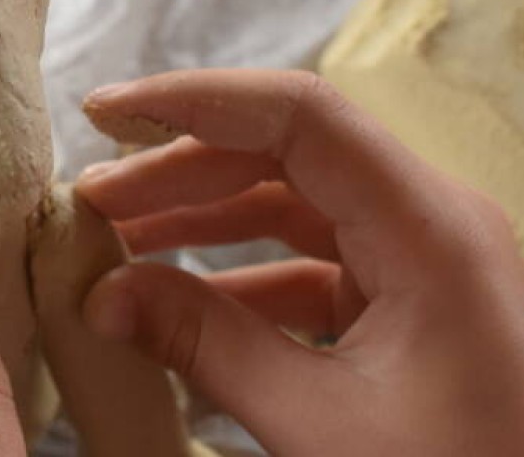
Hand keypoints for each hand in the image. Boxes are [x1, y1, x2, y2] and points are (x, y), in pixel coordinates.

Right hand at [77, 69, 523, 454]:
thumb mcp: (315, 423)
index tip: (105, 113)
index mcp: (432, 228)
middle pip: (288, 153)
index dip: (194, 101)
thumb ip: (206, 347)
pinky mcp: (408, 304)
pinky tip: (172, 304)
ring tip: (114, 243)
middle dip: (182, 170)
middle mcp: (433, 223)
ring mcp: (423, 262)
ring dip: (203, 221)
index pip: (301, 114)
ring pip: (293, 206)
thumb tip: (102, 294)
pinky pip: (310, 264)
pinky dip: (239, 278)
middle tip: (90, 201)